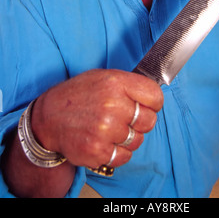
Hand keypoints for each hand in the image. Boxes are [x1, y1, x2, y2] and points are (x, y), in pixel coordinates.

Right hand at [31, 69, 162, 169]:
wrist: (48, 118)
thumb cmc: (78, 95)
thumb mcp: (103, 77)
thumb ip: (128, 85)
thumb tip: (153, 96)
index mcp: (116, 83)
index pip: (155, 96)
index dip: (153, 103)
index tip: (146, 105)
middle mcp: (113, 105)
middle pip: (150, 121)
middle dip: (140, 122)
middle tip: (124, 119)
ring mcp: (105, 129)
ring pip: (137, 141)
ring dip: (127, 138)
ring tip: (109, 129)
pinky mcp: (98, 151)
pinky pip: (124, 157)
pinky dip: (116, 152)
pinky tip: (104, 141)